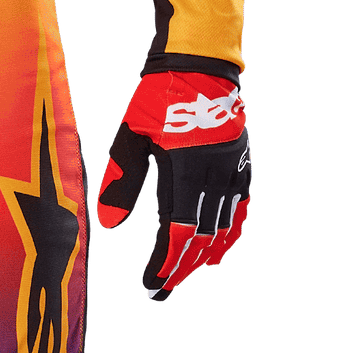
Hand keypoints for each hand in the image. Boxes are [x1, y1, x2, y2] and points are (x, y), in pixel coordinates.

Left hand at [96, 68, 250, 301]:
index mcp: (185, 167)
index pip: (176, 229)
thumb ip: (122, 179)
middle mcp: (214, 172)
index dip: (164, 262)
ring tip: (189, 273)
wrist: (198, 61)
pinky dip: (232, 229)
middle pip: (202, 235)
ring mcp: (232, 167)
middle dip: (182, 267)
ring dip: (207, 253)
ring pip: (226, 224)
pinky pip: (241, 205)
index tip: (151, 285)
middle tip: (164, 291)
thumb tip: (111, 224)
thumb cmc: (156, 96)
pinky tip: (222, 244)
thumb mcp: (131, 134)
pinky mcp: (241, 160)